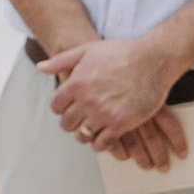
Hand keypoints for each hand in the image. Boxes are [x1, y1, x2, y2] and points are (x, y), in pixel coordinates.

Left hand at [42, 35, 188, 160]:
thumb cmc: (121, 53)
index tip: (68, 108)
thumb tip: (41, 67)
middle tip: (79, 121)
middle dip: (71, 123)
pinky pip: (102, 143)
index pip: (56, 106)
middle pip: (67, 123)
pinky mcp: (120, 124)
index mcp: (76, 83)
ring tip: (91, 130)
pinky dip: (100, 144)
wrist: (152, 61)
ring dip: (85, 134)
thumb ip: (62, 60)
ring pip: (83, 135)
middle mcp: (87, 100)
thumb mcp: (87, 50)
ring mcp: (103, 114)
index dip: (61, 108)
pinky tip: (103, 137)